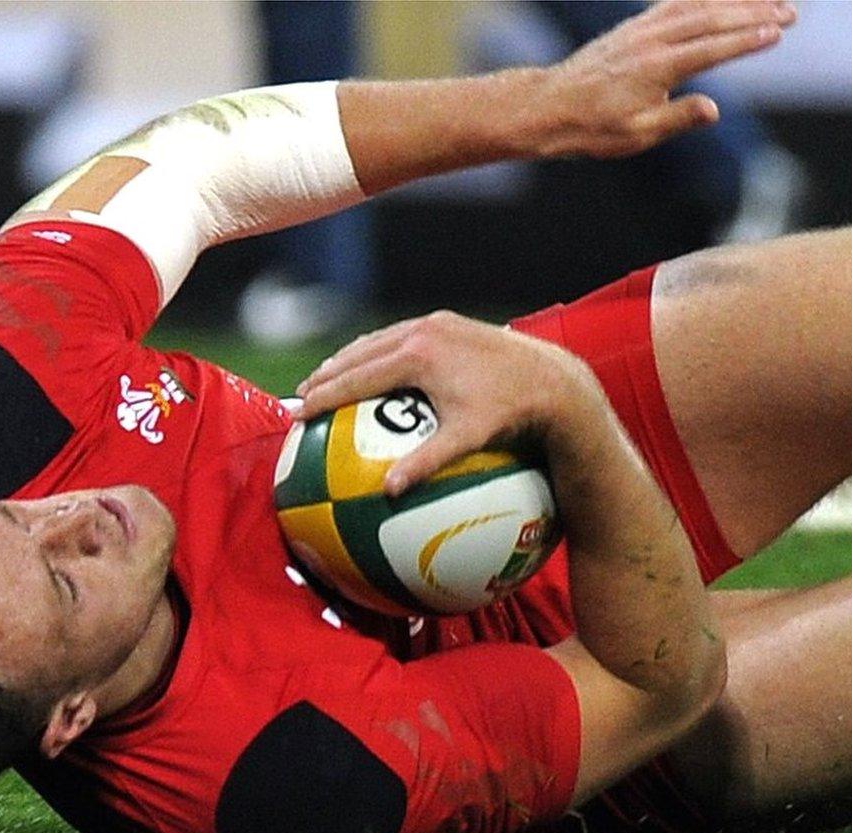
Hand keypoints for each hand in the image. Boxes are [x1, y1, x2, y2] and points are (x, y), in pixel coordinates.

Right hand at [291, 312, 607, 496]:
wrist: (550, 378)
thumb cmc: (510, 414)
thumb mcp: (467, 440)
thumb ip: (426, 462)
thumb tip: (389, 490)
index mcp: (418, 356)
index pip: (358, 377)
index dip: (325, 395)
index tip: (301, 413)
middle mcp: (422, 332)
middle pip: (359, 353)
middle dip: (328, 373)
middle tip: (303, 395)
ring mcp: (435, 323)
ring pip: (377, 340)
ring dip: (350, 358)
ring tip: (328, 378)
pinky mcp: (448, 322)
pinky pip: (399, 335)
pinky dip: (378, 351)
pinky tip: (374, 368)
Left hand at [530, 0, 796, 158]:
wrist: (551, 106)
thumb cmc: (593, 127)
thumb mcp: (637, 134)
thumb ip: (677, 118)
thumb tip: (713, 109)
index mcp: (655, 68)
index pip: (711, 49)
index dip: (746, 40)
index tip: (777, 32)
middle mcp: (651, 40)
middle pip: (711, 18)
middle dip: (754, 13)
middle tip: (791, 13)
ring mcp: (642, 29)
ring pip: (696, 5)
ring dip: (736, 2)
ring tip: (771, 2)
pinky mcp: (635, 26)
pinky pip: (677, 3)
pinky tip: (726, 0)